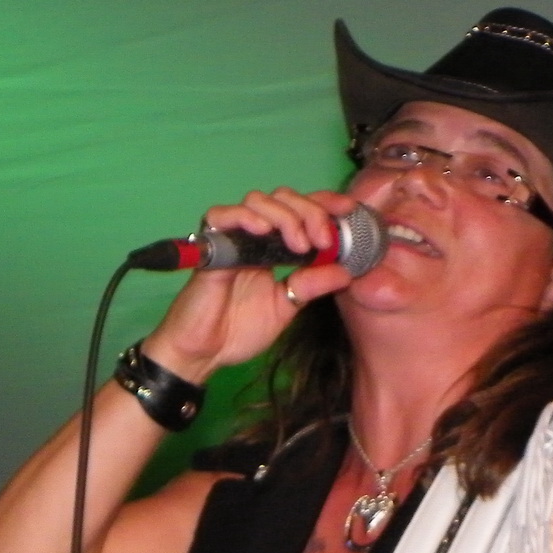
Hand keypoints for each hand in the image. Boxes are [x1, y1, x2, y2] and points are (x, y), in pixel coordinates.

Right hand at [142, 187, 359, 381]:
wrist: (204, 353)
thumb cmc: (238, 330)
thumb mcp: (287, 307)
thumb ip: (312, 286)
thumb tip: (345, 270)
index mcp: (275, 248)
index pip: (301, 210)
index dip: (324, 203)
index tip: (348, 210)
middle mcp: (254, 237)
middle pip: (284, 198)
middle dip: (309, 212)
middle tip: (321, 240)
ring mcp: (232, 238)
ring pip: (258, 200)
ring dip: (284, 215)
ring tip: (298, 245)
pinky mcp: (209, 246)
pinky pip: (221, 215)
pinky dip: (245, 217)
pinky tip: (264, 231)